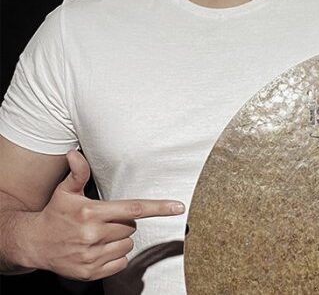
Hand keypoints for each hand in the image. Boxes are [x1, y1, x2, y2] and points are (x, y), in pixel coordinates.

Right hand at [27, 149, 184, 280]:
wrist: (33, 244)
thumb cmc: (54, 214)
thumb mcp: (65, 191)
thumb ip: (77, 172)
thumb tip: (74, 153)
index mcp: (91, 212)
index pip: (133, 209)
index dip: (159, 207)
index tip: (178, 207)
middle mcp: (92, 235)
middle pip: (132, 226)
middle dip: (124, 222)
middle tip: (105, 219)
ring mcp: (91, 256)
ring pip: (128, 244)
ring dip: (120, 239)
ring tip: (99, 234)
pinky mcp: (90, 273)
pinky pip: (121, 262)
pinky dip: (116, 256)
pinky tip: (100, 249)